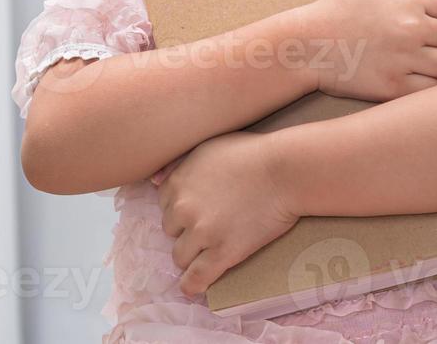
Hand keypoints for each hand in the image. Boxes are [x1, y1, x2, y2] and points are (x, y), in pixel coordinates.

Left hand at [155, 131, 299, 298]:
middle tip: (210, 226)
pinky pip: (196, 278)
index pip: (164, 205)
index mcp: (178, 182)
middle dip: (186, 230)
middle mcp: (183, 208)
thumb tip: (153, 182)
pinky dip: (192, 285)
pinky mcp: (222, 253)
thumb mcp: (206, 148)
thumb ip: (179, 166)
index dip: (180, 209)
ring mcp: (202, 233)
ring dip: (191, 255)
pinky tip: (192, 288)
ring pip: (180, 256)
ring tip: (206, 253)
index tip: (195, 211)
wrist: (283, 171)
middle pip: (171, 230)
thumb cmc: (250, 154)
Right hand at [302, 0, 436, 102]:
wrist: (307, 45)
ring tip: (421, 63)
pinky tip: (414, 79)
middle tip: (421, 43)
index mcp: (408, 0)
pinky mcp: (396, 88)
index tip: (421, 22)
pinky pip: (433, 90)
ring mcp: (405, 60)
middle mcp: (412, 29)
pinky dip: (429, 86)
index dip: (436, 15)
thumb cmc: (334, 8)